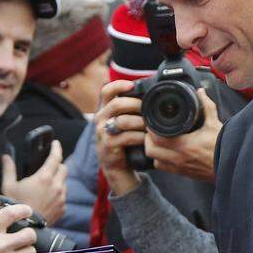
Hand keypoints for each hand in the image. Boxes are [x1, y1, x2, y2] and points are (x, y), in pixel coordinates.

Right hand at [2, 140, 65, 223]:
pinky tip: (47, 197)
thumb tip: (6, 157)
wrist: (24, 227)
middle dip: (58, 164)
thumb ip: (9, 169)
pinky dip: (57, 193)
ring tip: (46, 184)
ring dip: (58, 179)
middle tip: (49, 165)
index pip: (56, 157)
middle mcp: (56, 186)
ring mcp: (61, 198)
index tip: (55, 144)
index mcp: (44, 177)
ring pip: (64, 182)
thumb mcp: (9, 186)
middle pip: (63, 168)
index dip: (57, 148)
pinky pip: (63, 196)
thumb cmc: (15, 205)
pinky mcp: (62, 208)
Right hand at [94, 80, 143, 195]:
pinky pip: (126, 137)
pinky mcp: (108, 146)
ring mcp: (103, 133)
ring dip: (140, 122)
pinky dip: (139, 137)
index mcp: (105, 110)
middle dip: (135, 104)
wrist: (117, 167)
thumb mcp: (125, 122)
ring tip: (150, 125)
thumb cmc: (125, 141)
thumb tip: (152, 95)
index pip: (107, 91)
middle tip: (148, 108)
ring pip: (122, 121)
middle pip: (116, 104)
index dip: (119, 85)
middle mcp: (101, 119)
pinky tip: (146, 138)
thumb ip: (131, 109)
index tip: (132, 85)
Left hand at [145, 88, 220, 182]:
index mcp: (184, 145)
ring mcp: (179, 167)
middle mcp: (179, 158)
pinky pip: (163, 168)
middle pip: (150, 150)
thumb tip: (200, 91)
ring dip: (153, 150)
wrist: (231, 165)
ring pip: (155, 160)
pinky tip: (165, 152)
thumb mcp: (214, 123)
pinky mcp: (182, 173)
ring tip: (157, 141)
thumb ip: (206, 106)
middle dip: (148, 139)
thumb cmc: (223, 146)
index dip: (151, 129)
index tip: (152, 122)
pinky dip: (160, 160)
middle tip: (152, 131)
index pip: (156, 138)